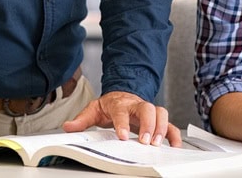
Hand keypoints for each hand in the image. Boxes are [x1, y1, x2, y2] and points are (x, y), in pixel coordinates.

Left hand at [62, 91, 181, 146]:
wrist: (122, 95)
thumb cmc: (110, 105)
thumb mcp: (93, 110)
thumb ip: (82, 120)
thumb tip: (68, 127)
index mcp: (119, 103)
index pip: (121, 111)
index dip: (122, 123)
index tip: (123, 136)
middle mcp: (136, 105)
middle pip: (146, 108)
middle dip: (147, 124)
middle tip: (145, 141)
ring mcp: (148, 111)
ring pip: (160, 112)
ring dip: (161, 127)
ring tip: (157, 143)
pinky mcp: (157, 119)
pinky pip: (169, 124)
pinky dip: (173, 134)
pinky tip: (173, 145)